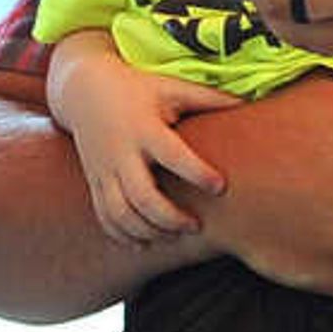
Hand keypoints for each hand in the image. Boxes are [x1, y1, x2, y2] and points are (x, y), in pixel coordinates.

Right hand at [62, 65, 241, 245]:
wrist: (83, 90)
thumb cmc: (137, 90)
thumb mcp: (171, 88)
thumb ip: (207, 99)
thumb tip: (249, 103)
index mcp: (145, 128)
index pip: (172, 155)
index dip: (197, 173)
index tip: (220, 186)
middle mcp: (122, 152)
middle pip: (143, 196)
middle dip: (171, 218)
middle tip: (197, 226)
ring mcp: (104, 170)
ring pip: (122, 214)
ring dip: (149, 232)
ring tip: (175, 236)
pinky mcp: (95, 182)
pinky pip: (105, 217)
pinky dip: (123, 236)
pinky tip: (145, 243)